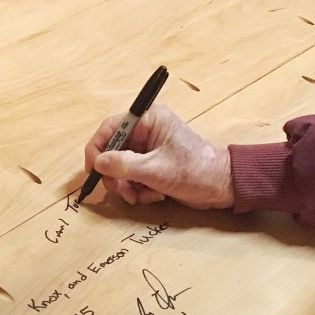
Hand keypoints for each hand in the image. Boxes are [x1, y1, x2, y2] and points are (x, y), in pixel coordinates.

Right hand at [84, 104, 233, 208]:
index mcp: (150, 119)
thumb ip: (125, 165)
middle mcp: (147, 130)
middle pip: (113, 151)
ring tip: (145, 195)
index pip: (111, 127)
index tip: (93, 170)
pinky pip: (132, 177)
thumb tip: (98, 163)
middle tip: (124, 192)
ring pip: (121, 168)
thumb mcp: (156, 170)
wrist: (221, 187)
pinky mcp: (152, 164)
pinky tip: (155, 195)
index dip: (97, 148)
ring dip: (129, 186)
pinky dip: (139, 190)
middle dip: (116, 175)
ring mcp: (149, 148)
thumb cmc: (195, 171)